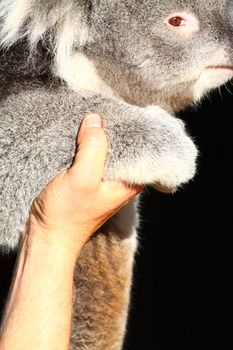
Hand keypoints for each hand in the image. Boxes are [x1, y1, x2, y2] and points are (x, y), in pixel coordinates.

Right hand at [28, 114, 141, 253]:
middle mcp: (121, 181)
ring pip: (105, 151)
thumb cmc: (67, 214)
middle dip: (113, 130)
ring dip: (96, 137)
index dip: (133, 129)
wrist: (47, 236)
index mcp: (129, 183)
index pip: (141, 149)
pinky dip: (85, 146)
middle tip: (103, 109)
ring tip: (90, 118)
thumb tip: (96, 120)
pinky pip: (91, 157)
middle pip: (123, 148)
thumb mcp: (82, 178)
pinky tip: (78, 135)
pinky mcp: (87, 180)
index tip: (122, 111)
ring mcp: (103, 181)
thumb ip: (93, 148)